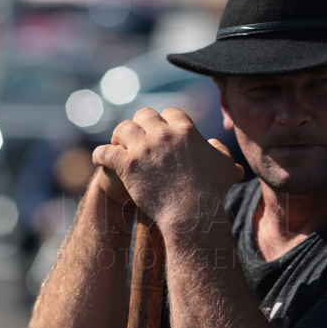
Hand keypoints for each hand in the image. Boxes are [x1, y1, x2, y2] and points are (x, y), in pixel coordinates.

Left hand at [92, 107, 244, 228]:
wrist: (192, 214)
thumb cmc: (212, 193)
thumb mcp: (226, 168)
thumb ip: (222, 152)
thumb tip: (214, 144)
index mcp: (185, 130)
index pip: (170, 113)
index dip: (164, 122)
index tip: (160, 132)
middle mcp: (163, 134)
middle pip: (144, 115)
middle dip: (140, 125)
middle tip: (136, 139)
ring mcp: (143, 148)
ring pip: (122, 128)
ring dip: (119, 137)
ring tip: (118, 147)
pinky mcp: (127, 165)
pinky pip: (105, 151)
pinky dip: (100, 154)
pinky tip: (100, 159)